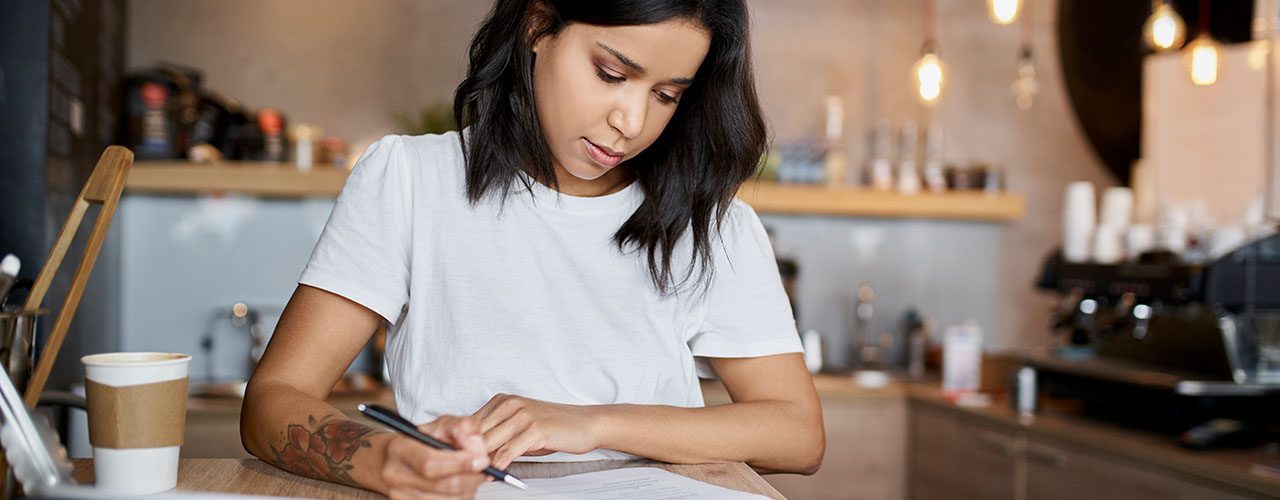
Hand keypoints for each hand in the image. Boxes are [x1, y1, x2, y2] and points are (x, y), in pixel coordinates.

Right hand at [380, 415, 491, 498]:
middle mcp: (395, 474)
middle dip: (471, 477)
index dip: (461, 464)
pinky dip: (460, 497)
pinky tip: (459, 486)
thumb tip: (477, 447)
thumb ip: (463, 428)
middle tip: (481, 468)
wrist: (396, 458)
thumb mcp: (442, 424)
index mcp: (400, 448)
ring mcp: (400, 495)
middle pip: (444, 486)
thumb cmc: (422, 440)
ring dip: (468, 489)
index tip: (481, 460)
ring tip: (468, 475)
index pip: (430, 463)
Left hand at [472, 394, 604, 468]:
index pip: (470, 422)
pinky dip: (498, 466)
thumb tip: (473, 452)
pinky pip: (507, 452)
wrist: (585, 423)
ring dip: (480, 461)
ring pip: (488, 443)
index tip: (453, 457)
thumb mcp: (520, 427)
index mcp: (503, 401)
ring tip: (473, 475)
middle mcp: (510, 404)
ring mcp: (522, 415)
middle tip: (460, 470)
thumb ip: (497, 435)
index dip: (459, 441)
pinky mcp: (534, 429)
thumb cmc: (553, 427)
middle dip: (467, 453)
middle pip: (475, 433)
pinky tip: (495, 473)